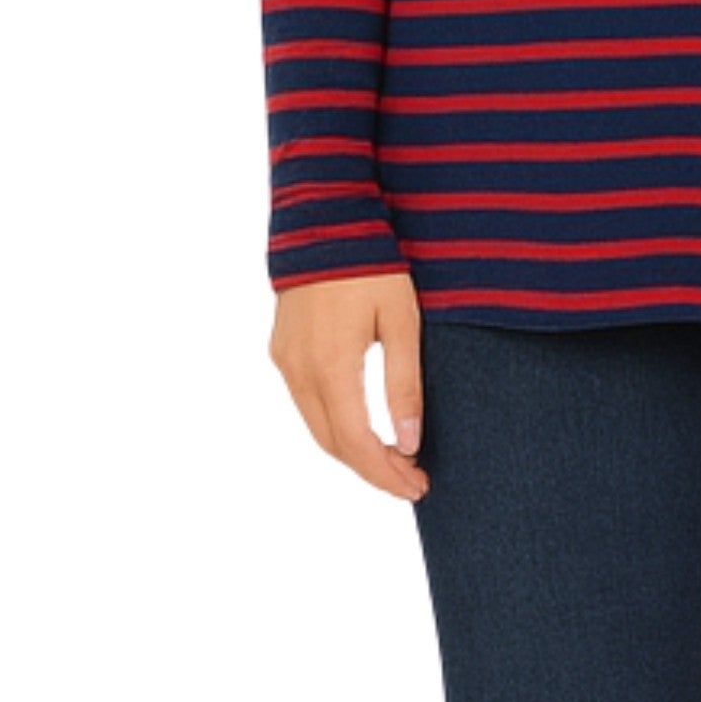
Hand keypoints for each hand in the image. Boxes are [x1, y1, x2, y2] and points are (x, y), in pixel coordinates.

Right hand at [269, 270, 431, 501]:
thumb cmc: (372, 262)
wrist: (324, 216)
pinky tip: (360, 424)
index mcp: (331, 367)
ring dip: (352, 449)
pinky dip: (333, 422)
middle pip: (333, 444)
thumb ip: (403, 383)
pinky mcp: (282, 348)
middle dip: (372, 469)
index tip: (418, 485)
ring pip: (316, 425)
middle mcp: (299, 370)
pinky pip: (306, 401)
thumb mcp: (401, 320)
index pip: (357, 444)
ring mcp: (285, 360)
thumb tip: (410, 442)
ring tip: (393, 457)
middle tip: (411, 479)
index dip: (387, 473)